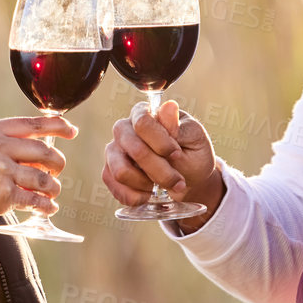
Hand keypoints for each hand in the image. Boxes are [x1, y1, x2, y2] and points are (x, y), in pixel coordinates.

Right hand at [0, 116, 76, 236]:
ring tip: (51, 193)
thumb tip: (37, 148)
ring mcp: (0, 170)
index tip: (71, 130)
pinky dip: (45, 206)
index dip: (56, 126)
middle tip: (56, 171)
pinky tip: (47, 208)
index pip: (31, 124)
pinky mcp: (3, 194)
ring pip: (43, 177)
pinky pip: (35, 199)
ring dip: (53, 187)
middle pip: (43, 150)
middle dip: (57, 163)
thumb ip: (0, 143)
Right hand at [101, 100, 225, 231]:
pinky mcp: (109, 172)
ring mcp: (114, 151)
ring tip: (163, 186)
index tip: (177, 155)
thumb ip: (178, 128)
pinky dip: (136, 196)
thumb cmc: (192, 154)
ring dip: (148, 185)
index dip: (161, 143)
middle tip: (179, 181)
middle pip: (134, 150)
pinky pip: (115, 187)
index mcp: (145, 113)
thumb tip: (169, 106)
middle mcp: (124, 129)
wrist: (189, 179)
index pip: (143, 123)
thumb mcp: (193, 139)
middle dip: (160, 171)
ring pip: (121, 172)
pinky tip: (150, 194)